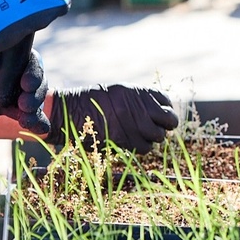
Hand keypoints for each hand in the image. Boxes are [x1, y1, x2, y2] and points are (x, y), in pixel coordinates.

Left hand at [0, 46, 51, 134]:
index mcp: (4, 47)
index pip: (29, 57)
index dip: (33, 70)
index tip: (25, 83)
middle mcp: (10, 65)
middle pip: (35, 76)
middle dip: (36, 91)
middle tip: (24, 103)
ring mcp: (7, 86)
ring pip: (33, 95)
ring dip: (36, 106)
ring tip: (26, 118)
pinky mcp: (1, 106)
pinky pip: (23, 113)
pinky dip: (37, 121)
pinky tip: (42, 129)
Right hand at [47, 85, 179, 151]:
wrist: (71, 111)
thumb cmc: (94, 101)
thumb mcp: (119, 92)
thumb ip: (140, 100)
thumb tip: (161, 110)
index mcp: (137, 92)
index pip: (166, 101)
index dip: (166, 110)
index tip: (161, 115)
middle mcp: (138, 107)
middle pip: (169, 119)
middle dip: (167, 125)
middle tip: (159, 129)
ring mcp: (132, 124)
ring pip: (158, 136)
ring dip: (154, 138)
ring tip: (144, 136)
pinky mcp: (123, 139)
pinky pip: (144, 147)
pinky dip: (142, 147)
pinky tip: (134, 142)